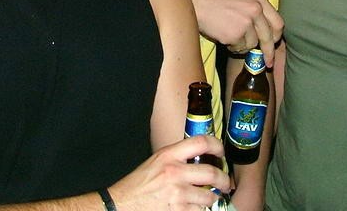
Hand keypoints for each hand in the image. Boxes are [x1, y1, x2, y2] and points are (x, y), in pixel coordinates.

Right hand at [108, 135, 228, 210]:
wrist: (121, 204)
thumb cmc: (138, 184)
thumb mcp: (156, 161)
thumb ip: (176, 157)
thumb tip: (198, 156)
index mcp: (169, 155)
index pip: (201, 142)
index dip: (216, 145)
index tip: (221, 152)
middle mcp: (175, 172)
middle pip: (212, 172)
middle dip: (224, 180)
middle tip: (225, 183)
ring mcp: (177, 194)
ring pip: (209, 196)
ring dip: (212, 198)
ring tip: (210, 198)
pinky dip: (201, 210)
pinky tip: (196, 207)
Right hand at [187, 0, 283, 66]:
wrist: (194, 0)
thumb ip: (253, 9)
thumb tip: (263, 29)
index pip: (278, 23)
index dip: (276, 37)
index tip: (273, 45)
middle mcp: (256, 10)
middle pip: (268, 38)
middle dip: (268, 53)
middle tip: (267, 63)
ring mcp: (246, 23)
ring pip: (252, 45)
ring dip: (242, 46)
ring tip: (229, 35)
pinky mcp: (235, 34)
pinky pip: (238, 48)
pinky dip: (232, 47)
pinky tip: (223, 36)